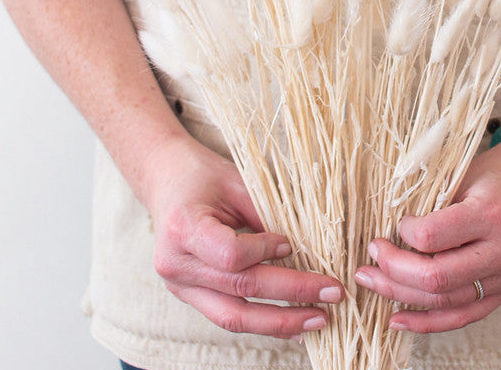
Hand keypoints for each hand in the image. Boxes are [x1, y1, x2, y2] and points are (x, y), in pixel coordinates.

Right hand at [145, 133, 344, 338]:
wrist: (167, 182)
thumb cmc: (204, 177)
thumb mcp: (236, 183)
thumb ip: (265, 215)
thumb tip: (306, 246)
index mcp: (183, 227)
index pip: (230, 254)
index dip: (266, 251)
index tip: (291, 243)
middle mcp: (177, 264)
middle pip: (240, 289)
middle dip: (292, 294)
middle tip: (333, 292)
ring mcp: (180, 285)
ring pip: (233, 317)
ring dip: (280, 322)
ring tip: (319, 319)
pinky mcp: (189, 296)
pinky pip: (228, 316)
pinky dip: (263, 322)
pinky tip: (293, 324)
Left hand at [354, 135, 500, 332]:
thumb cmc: (496, 172)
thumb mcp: (463, 173)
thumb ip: (432, 201)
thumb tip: (386, 225)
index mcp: (489, 214)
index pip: (432, 237)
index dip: (403, 233)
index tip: (395, 223)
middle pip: (436, 279)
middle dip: (392, 272)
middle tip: (369, 257)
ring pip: (445, 303)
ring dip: (400, 296)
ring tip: (371, 281)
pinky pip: (463, 316)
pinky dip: (427, 322)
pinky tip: (398, 318)